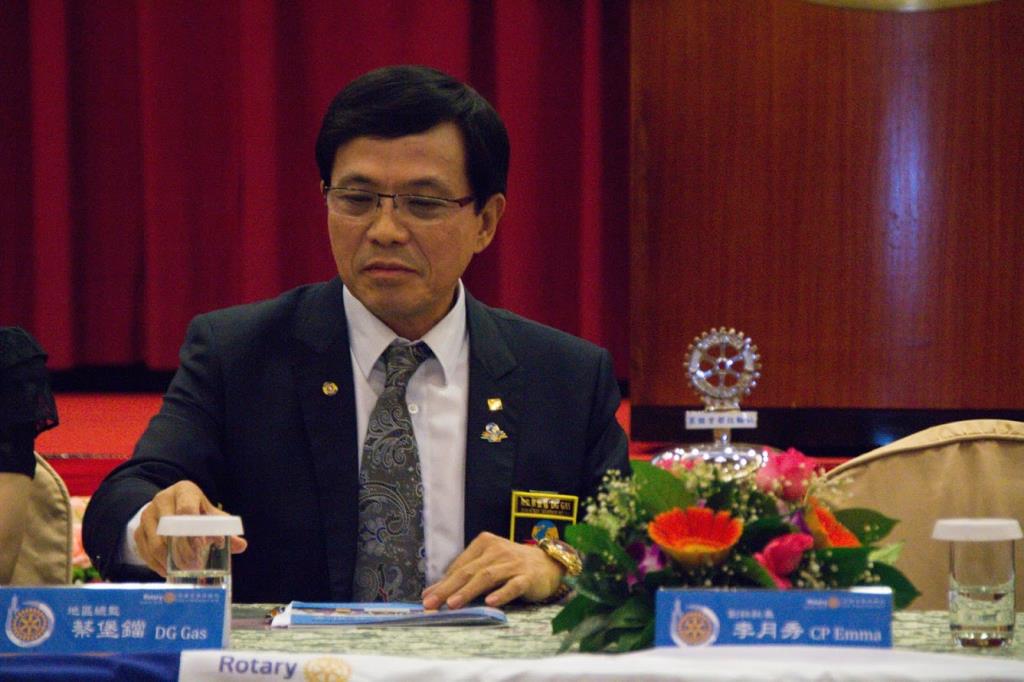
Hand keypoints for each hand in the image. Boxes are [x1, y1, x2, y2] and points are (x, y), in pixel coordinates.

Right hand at [133, 480, 246, 575]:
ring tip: (183, 570)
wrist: (169, 507)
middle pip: (170, 528)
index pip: (186, 510)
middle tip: (194, 566)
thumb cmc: (195, 511)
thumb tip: (241, 545)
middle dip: (182, 550)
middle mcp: (162, 499)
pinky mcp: (138, 530)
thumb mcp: (210, 514)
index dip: (193, 530)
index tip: (202, 546)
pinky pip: (145, 551)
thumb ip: (224, 529)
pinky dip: (157, 564)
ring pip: (156, 542)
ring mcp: (147, 515)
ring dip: (169, 560)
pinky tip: (168, 571)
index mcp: (184, 491)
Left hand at [421, 532, 562, 609]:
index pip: (460, 566)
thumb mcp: (487, 566)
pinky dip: (501, 593)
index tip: (428, 598)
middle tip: (431, 603)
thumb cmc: (512, 566)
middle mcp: (497, 550)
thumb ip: (462, 577)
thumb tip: (430, 593)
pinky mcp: (527, 576)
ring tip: (453, 604)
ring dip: (468, 591)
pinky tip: (490, 602)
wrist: (548, 564)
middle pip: (469, 571)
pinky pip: (513, 585)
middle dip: (448, 588)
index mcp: (484, 544)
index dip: (443, 583)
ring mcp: (513, 563)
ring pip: (487, 577)